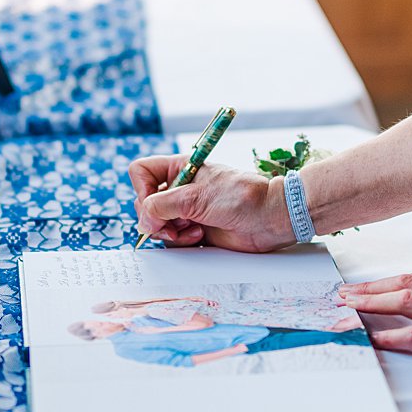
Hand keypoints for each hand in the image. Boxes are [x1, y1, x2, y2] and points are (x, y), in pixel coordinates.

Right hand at [128, 156, 288, 250]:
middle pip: (144, 203)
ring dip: (170, 232)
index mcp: (180, 169)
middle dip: (156, 217)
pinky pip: (172, 239)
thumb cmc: (241, 197)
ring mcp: (186, 210)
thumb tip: (144, 221)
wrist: (270, 218)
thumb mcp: (196, 196)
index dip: (141, 188)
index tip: (155, 202)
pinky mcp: (194, 230)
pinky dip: (181, 241)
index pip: (141, 172)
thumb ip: (161, 206)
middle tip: (176, 222)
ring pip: (156, 224)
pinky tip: (199, 236)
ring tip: (194, 229)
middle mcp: (180, 189)